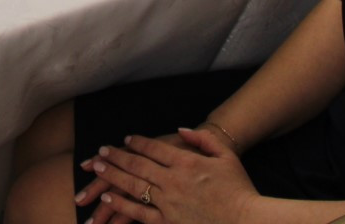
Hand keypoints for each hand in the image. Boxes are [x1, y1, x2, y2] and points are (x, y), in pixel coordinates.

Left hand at [83, 128, 258, 223]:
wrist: (248, 222)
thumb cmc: (240, 189)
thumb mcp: (225, 156)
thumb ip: (202, 139)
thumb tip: (180, 129)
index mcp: (187, 162)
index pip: (154, 148)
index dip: (138, 142)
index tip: (126, 139)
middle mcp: (174, 180)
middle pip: (137, 165)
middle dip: (116, 157)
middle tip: (100, 152)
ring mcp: (169, 203)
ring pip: (133, 186)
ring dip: (112, 176)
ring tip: (96, 169)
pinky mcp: (168, 223)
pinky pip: (139, 213)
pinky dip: (122, 204)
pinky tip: (109, 197)